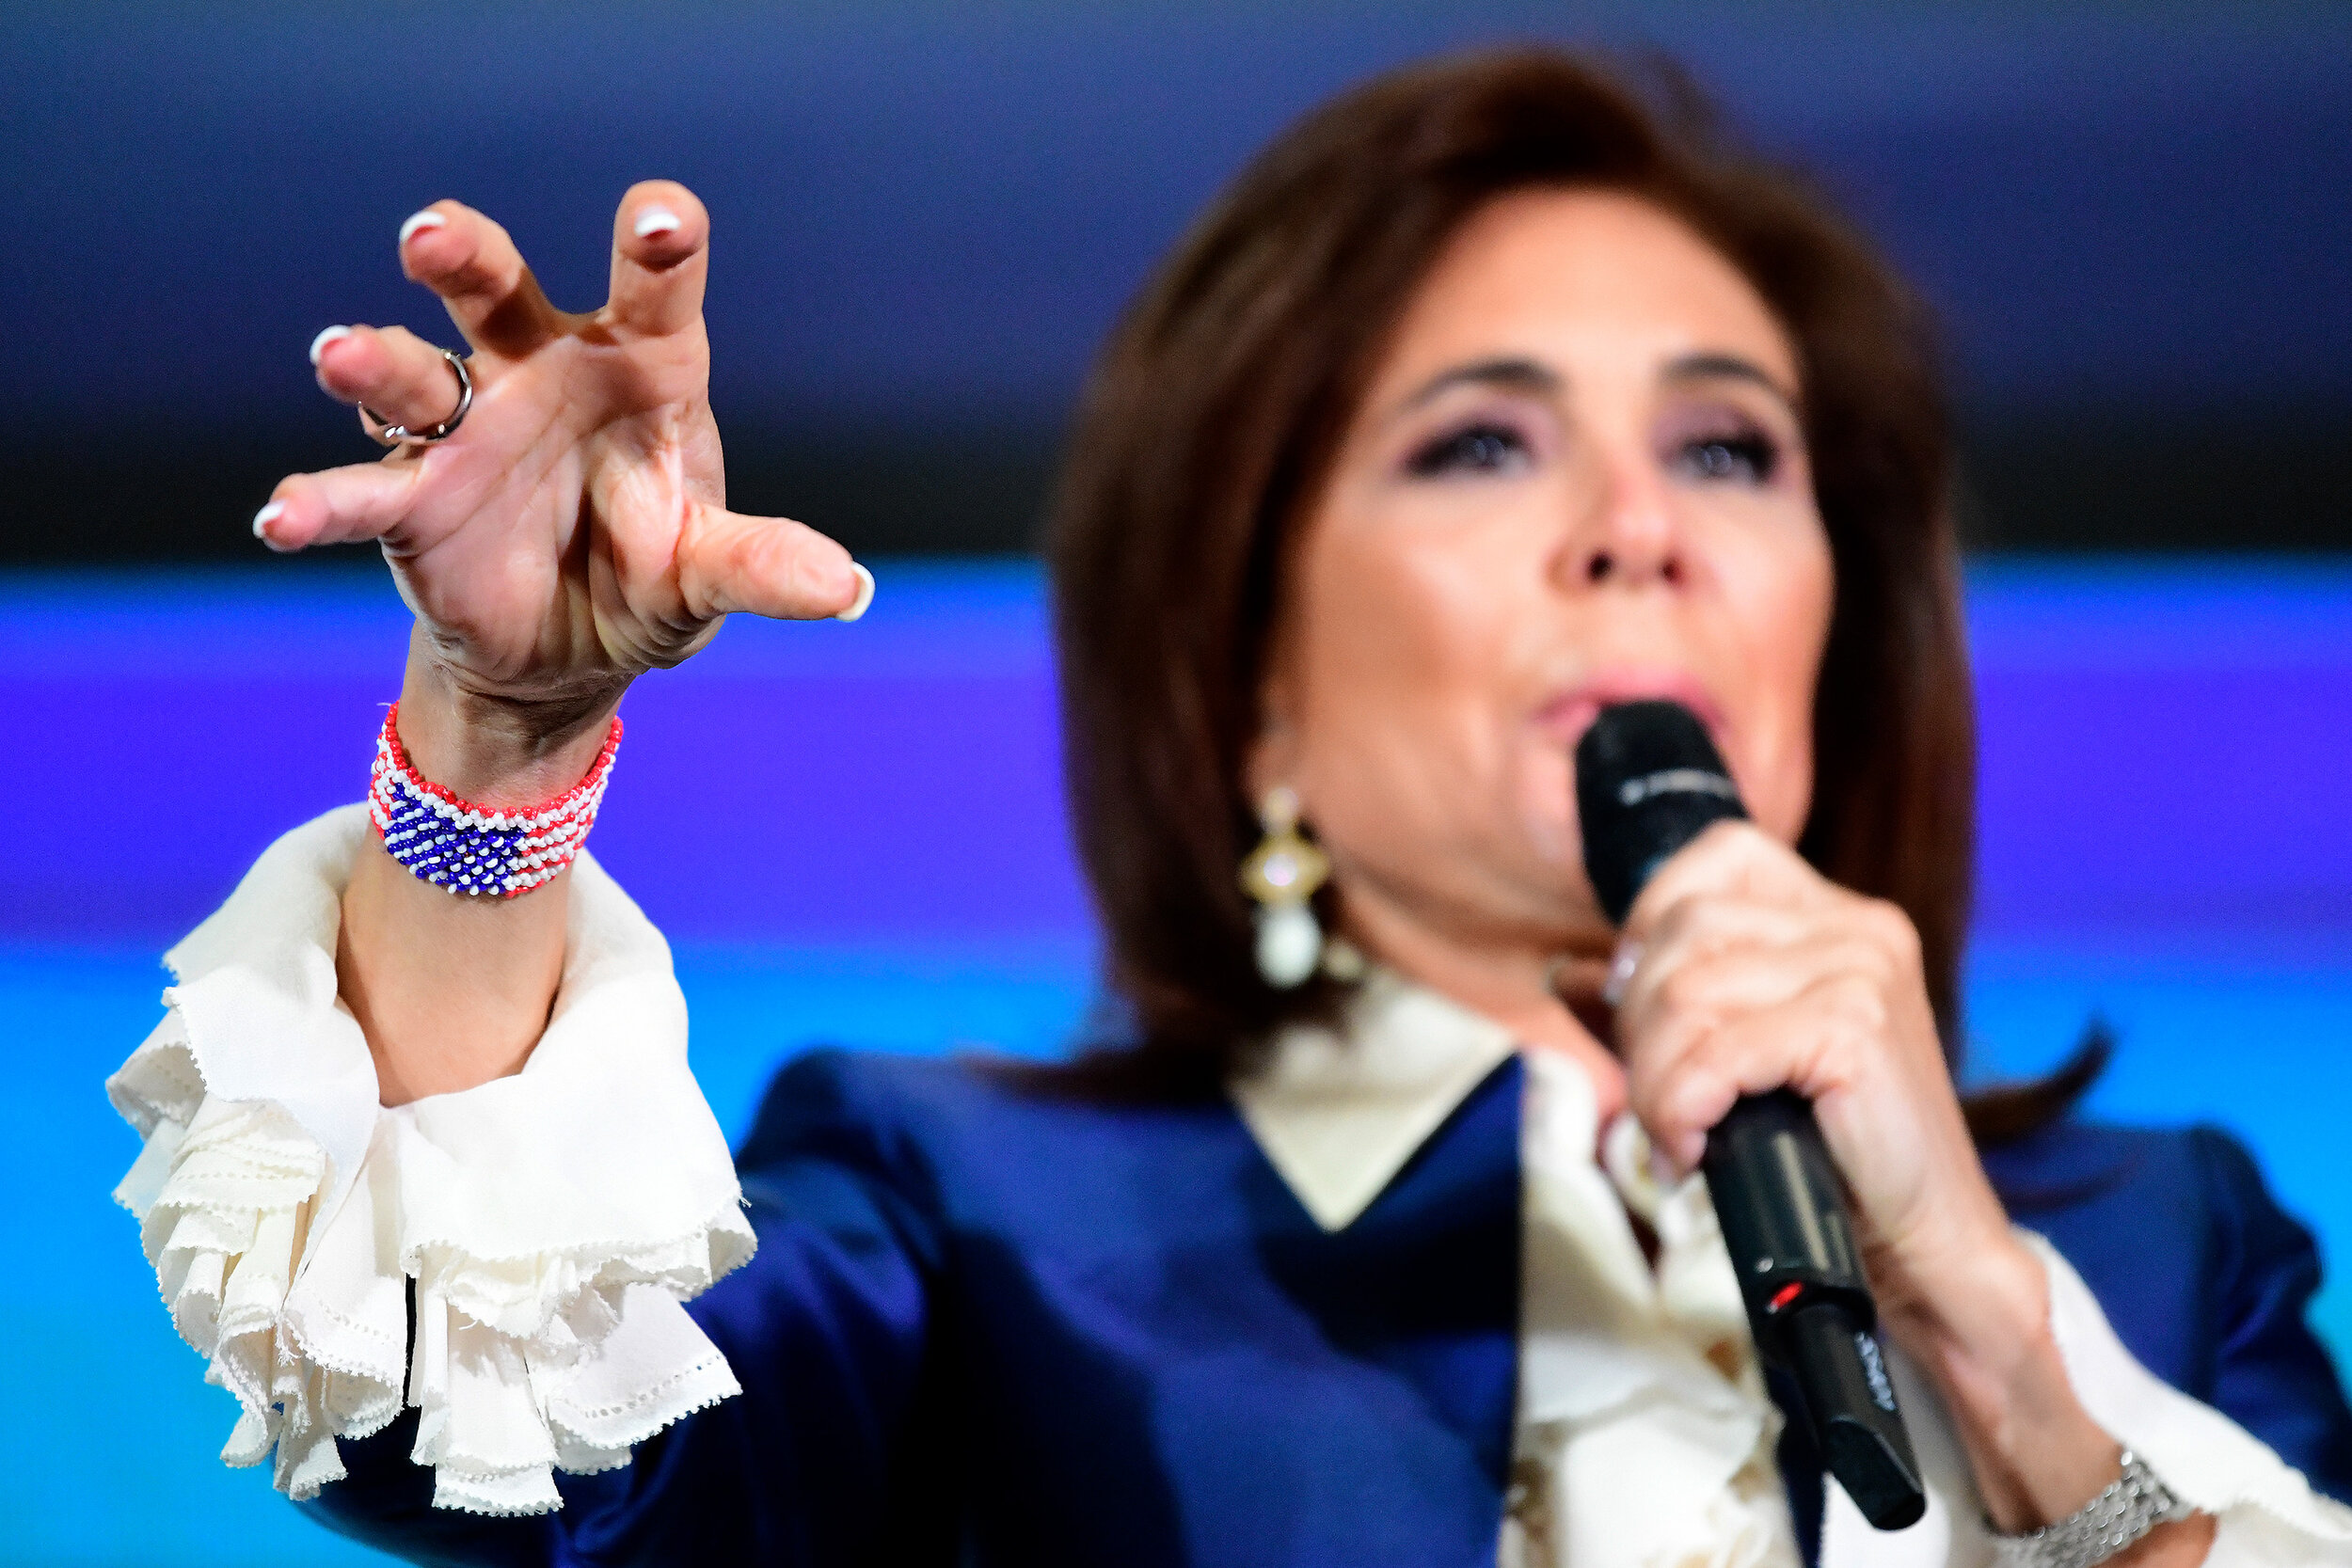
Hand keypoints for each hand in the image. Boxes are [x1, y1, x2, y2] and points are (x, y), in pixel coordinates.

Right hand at [260, 182, 864, 787]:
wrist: (568, 654)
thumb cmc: (650, 574)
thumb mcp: (708, 574)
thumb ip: (761, 566)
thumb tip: (848, 590)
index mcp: (638, 369)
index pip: (653, 291)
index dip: (656, 247)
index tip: (661, 219)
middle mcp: (540, 373)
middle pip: (497, 290)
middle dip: (465, 254)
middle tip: (433, 236)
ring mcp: (465, 430)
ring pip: (412, 371)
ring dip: (372, 359)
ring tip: (338, 355)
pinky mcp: (409, 501)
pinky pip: (357, 491)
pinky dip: (317, 503)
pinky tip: (281, 518)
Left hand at [1609, 819, 2005, 1306]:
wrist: (1926, 1246)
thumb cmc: (1833, 1156)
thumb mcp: (1742, 1060)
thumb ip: (1667, 1010)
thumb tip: (1568, 973)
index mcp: (1839, 918)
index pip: (1719, 854)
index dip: (1654, 919)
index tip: (1639, 1004)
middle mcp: (1859, 927)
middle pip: (1684, 929)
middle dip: (1644, 1021)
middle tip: (1662, 1100)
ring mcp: (1863, 971)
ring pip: (1688, 992)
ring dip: (1658, 1079)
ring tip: (1679, 1134)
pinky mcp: (1856, 1030)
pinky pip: (1718, 1053)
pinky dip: (1682, 1107)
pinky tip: (1695, 1150)